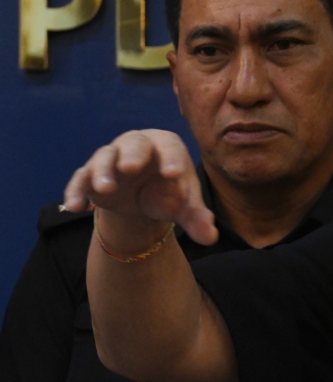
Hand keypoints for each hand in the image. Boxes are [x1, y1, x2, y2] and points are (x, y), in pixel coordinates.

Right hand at [64, 130, 217, 245]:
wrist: (142, 199)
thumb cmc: (169, 193)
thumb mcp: (185, 206)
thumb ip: (197, 218)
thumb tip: (210, 237)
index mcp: (166, 147)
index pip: (170, 147)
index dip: (171, 158)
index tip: (174, 174)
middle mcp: (137, 145)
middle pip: (134, 144)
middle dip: (132, 154)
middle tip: (131, 167)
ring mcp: (111, 158)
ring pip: (104, 158)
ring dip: (102, 172)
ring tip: (106, 189)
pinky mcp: (90, 176)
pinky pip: (80, 179)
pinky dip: (76, 190)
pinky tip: (74, 206)